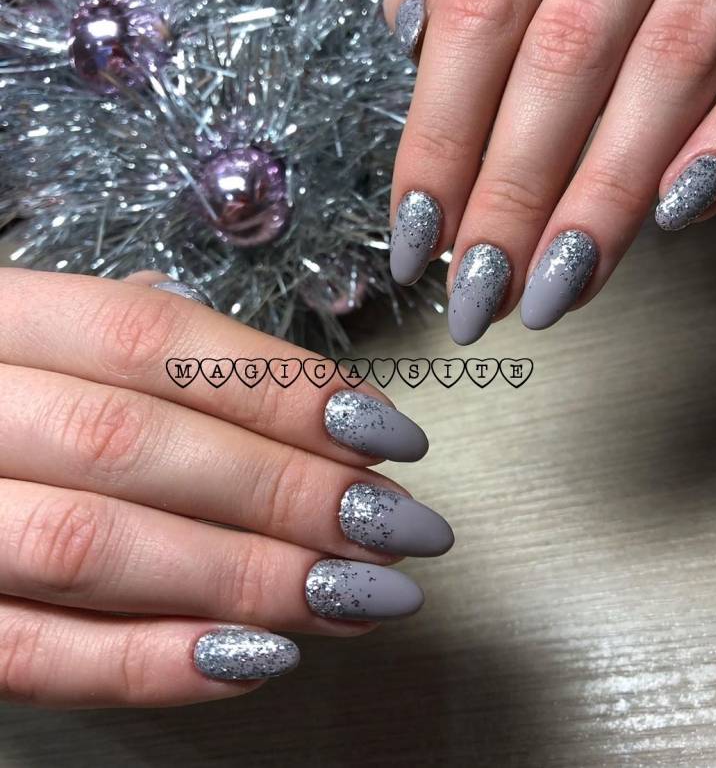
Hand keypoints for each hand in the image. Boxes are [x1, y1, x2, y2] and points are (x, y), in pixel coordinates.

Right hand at [0, 269, 451, 707]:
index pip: (153, 336)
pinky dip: (147, 661)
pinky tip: (256, 659)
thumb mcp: (40, 334)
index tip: (389, 435)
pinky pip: (29, 654)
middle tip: (399, 528)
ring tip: (359, 597)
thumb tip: (287, 382)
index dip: (281, 386)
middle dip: (286, 490)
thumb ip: (134, 342)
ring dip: (243, 577)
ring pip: (88, 545)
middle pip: (134, 441)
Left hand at [385, 0, 715, 341]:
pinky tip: (674, 214)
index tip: (417, 237)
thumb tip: (415, 23)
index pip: (478, 21)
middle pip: (562, 61)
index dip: (441, 139)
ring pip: (665, 71)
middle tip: (480, 290)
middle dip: (513, 195)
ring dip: (601, 200)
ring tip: (553, 290)